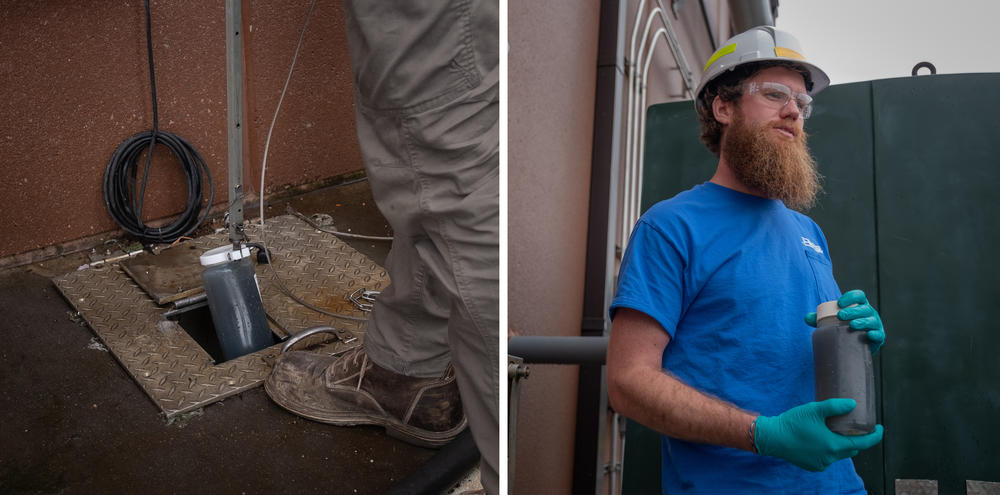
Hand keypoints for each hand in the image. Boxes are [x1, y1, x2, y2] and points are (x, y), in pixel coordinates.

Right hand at [754, 399, 883, 471]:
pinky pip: (828, 458)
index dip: (875, 436)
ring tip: (837, 431)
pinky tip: (821, 440)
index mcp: (833, 445)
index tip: (880, 428)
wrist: (772, 438)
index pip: (863, 443)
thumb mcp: (814, 410)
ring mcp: (821, 464)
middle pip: (852, 449)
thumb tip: (853, 404)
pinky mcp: (812, 466)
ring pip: (839, 454)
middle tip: (857, 426)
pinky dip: (830, 450)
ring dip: (842, 444)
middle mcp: (830, 458)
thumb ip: (835, 407)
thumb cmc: (793, 422)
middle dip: (858, 439)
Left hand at [805, 290, 884, 353]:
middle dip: (853, 311)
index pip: (859, 296)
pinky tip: (868, 335)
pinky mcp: (878, 338)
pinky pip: (879, 335)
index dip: (851, 297)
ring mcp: (875, 325)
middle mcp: (870, 313)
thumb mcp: (831, 323)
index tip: (839, 303)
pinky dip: (875, 334)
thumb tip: (806, 317)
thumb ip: (819, 319)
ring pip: (872, 320)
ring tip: (852, 325)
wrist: (854, 347)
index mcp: (859, 306)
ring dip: (863, 321)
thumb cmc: (843, 330)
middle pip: (864, 308)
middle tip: (841, 316)